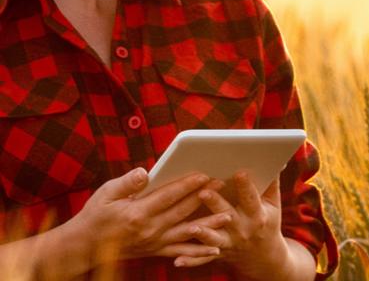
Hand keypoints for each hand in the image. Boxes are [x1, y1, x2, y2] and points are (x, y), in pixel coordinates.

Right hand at [59, 167, 233, 267]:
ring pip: (187, 233)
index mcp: (136, 213)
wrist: (85, 246)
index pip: (167, 196)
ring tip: (228, 216)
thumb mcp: (105, 194)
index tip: (204, 175)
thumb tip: (145, 172)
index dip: (187, 185)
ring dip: (209, 224)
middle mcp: (148, 229)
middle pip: (182, 211)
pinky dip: (199, 251)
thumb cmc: (96, 215)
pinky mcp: (156, 250)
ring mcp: (154, 242)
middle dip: (204, 197)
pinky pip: (181, 252)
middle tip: (223, 185)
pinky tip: (216, 249)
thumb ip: (127, 183)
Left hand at [188, 170, 293, 277]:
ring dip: (203, 234)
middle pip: (227, 215)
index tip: (240, 172)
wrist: (263, 255)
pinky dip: (190, 260)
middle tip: (204, 192)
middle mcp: (242, 229)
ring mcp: (229, 243)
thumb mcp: (273, 204)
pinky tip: (178, 260)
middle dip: (216, 204)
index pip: (251, 198)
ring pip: (213, 238)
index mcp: (257, 215)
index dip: (246, 186)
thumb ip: (271, 184)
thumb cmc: (266, 222)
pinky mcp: (217, 253)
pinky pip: (202, 258)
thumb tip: (277, 162)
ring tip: (191, 227)